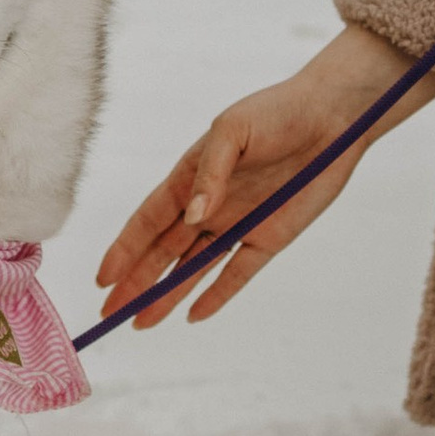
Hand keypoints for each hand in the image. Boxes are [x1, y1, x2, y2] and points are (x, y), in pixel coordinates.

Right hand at [95, 24, 427, 328]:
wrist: (331, 117)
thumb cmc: (277, 112)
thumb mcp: (233, 130)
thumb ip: (210, 173)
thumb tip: (192, 218)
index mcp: (189, 177)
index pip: (147, 220)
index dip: (124, 250)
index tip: (103, 278)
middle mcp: (208, 205)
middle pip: (162, 252)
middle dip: (135, 282)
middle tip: (109, 314)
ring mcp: (237, 224)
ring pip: (192, 269)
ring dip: (166, 295)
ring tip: (141, 323)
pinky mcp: (269, 238)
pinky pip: (237, 274)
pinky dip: (216, 295)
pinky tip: (193, 316)